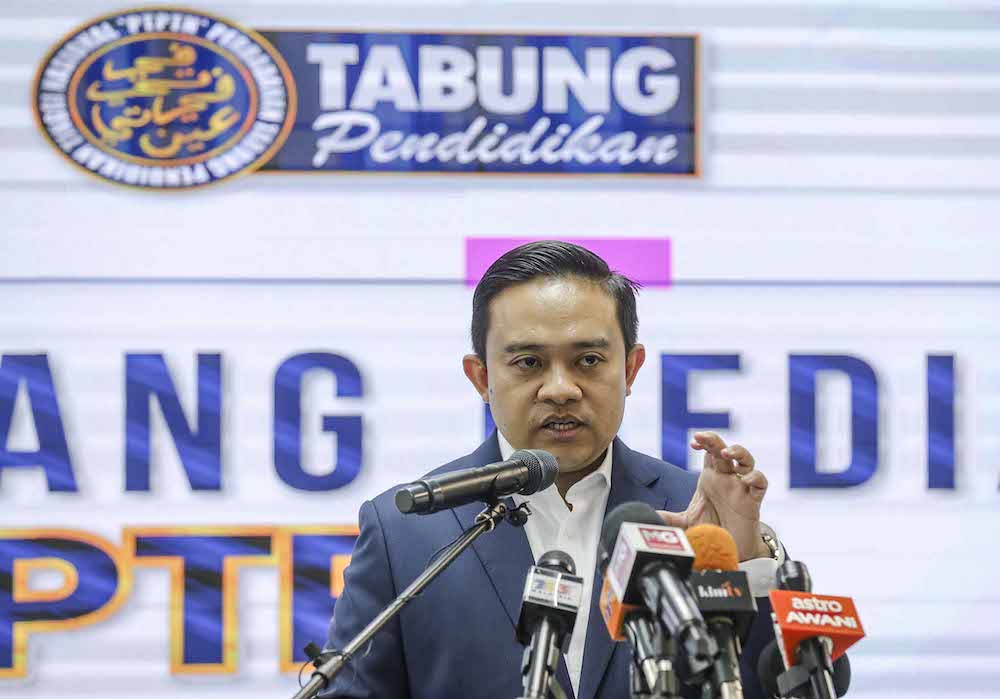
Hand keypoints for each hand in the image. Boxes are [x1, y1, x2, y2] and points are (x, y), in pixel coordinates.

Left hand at [658, 431, 770, 561]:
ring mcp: (741, 488)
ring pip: (747, 461)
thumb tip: (649, 516)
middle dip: (715, 441)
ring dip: (739, 453)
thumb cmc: (712, 529)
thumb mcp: (687, 522)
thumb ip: (670, 518)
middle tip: (702, 438)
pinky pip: (761, 483)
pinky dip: (756, 478)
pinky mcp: (753, 501)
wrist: (730, 550)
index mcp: (711, 478)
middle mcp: (727, 478)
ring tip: (726, 453)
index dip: (704, 443)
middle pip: (725, 450)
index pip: (710, 452)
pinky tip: (747, 479)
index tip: (693, 442)